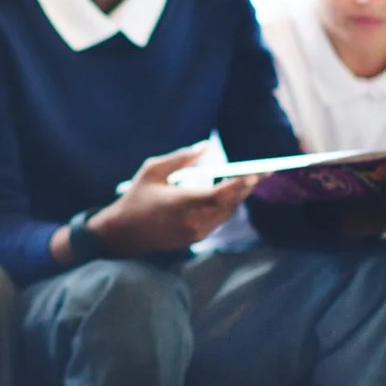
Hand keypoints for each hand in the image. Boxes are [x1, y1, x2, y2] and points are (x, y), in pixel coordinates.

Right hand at [90, 143, 258, 255]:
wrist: (123, 233)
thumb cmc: (136, 197)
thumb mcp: (153, 170)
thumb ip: (182, 157)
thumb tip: (207, 146)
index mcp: (183, 203)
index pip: (221, 194)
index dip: (241, 184)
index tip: (256, 172)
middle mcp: (193, 221)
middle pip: (230, 204)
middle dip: (247, 188)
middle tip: (262, 173)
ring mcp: (195, 233)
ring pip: (227, 213)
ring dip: (238, 198)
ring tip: (249, 181)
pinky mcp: (195, 239)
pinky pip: (218, 220)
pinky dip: (227, 207)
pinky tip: (229, 194)